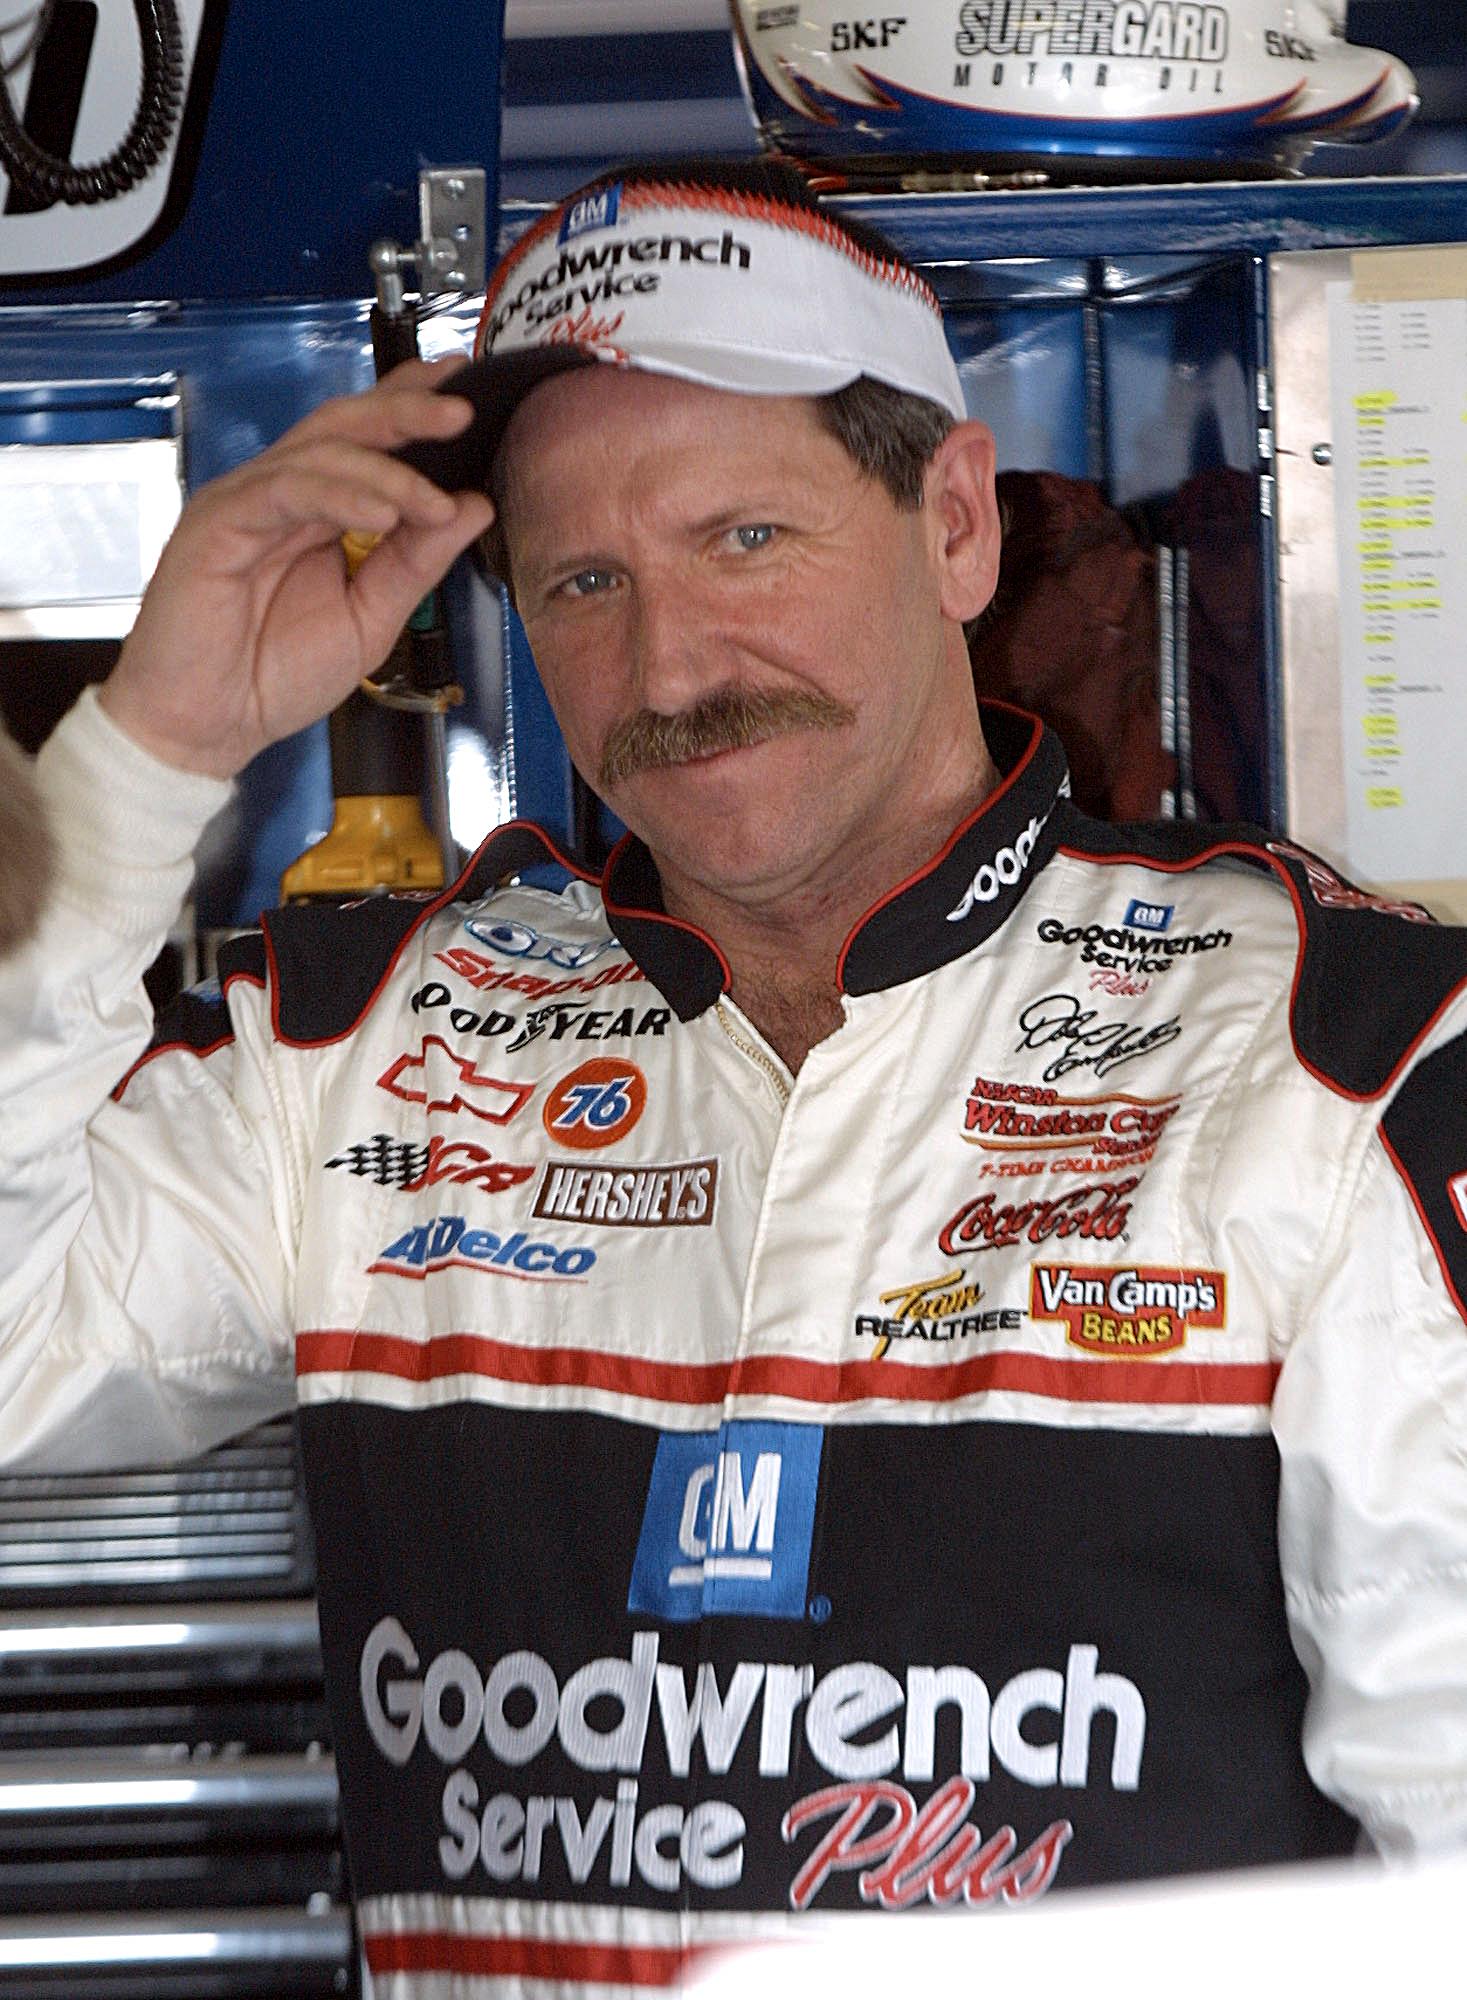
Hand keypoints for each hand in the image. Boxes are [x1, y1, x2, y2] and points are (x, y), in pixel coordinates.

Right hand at [99, 355, 494, 779]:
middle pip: (344, 427)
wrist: (208, 726)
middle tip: (459, 411)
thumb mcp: (371, 620)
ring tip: (433, 499)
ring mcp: (247, 503)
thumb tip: (472, 507)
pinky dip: (339, 496)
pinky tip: (382, 514)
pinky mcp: (219, 523)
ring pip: (319, 453)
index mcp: (316, 511)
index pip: (365, 439)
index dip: (410, 405)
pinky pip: (286, 491)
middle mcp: (281, 495)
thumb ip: (417, 563)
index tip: (464, 386)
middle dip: (405, 412)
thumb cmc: (274, 675)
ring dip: (385, 470)